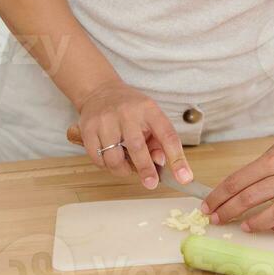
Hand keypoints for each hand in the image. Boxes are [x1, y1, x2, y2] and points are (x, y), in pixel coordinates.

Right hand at [76, 81, 192, 189]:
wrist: (100, 91)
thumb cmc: (131, 109)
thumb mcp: (151, 117)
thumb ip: (159, 141)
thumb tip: (161, 163)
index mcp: (149, 110)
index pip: (167, 135)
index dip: (177, 159)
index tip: (185, 178)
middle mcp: (127, 113)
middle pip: (137, 147)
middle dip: (146, 170)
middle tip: (151, 183)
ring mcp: (106, 120)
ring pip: (114, 158)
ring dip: (123, 170)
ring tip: (127, 167)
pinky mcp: (88, 129)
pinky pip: (97, 158)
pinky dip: (106, 166)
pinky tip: (111, 159)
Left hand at [200, 119, 273, 235]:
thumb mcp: (273, 152)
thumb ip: (257, 172)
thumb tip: (232, 195)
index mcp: (273, 160)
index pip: (238, 181)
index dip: (218, 196)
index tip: (207, 206)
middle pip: (251, 197)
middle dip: (228, 211)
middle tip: (215, 219)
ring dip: (256, 222)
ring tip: (244, 226)